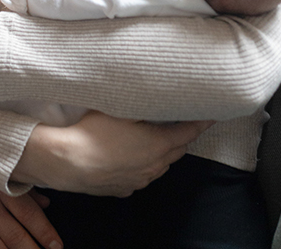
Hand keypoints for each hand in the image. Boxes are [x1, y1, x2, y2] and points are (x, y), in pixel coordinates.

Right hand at [12, 110, 212, 196]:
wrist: (68, 161)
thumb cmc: (94, 130)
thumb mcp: (120, 107)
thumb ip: (142, 101)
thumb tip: (155, 91)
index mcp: (158, 145)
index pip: (188, 132)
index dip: (201, 123)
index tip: (212, 115)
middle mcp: (154, 166)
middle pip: (176, 151)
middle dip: (182, 137)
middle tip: (183, 123)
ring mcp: (138, 181)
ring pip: (159, 166)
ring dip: (162, 153)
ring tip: (156, 139)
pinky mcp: (122, 189)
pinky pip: (140, 176)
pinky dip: (143, 166)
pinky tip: (130, 157)